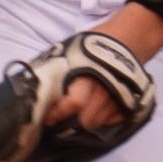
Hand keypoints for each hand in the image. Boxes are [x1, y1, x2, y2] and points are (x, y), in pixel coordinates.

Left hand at [47, 3, 162, 128]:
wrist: (127, 38)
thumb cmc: (94, 44)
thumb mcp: (70, 50)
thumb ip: (54, 68)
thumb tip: (33, 80)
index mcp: (87, 77)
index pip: (74, 103)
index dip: (59, 114)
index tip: (48, 117)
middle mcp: (104, 91)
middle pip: (86, 120)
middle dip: (71, 122)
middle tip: (63, 117)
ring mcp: (118, 99)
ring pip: (97, 123)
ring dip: (86, 120)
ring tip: (78, 113)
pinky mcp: (129, 104)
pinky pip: (111, 121)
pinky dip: (102, 119)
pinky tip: (96, 109)